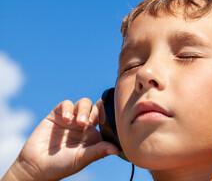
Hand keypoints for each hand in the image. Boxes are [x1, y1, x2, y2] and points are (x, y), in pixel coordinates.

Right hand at [3, 98, 119, 180]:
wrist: (36, 166)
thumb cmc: (61, 165)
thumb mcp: (82, 159)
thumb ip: (98, 151)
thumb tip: (118, 149)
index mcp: (93, 135)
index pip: (106, 120)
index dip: (110, 117)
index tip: (112, 120)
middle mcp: (84, 125)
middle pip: (97, 108)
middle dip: (98, 110)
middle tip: (93, 122)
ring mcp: (71, 119)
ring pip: (84, 103)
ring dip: (84, 110)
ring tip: (79, 122)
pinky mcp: (57, 115)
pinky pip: (66, 104)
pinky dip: (68, 108)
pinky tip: (66, 118)